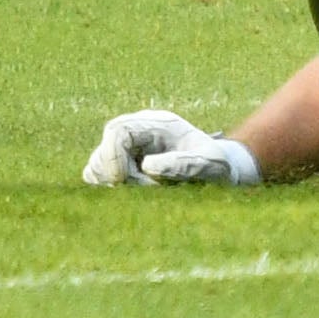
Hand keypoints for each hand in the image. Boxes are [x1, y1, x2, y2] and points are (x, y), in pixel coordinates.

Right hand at [82, 109, 258, 186]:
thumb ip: (183, 164)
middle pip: (104, 147)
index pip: (118, 131)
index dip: (114, 158)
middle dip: (118, 175)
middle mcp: (138, 131)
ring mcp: (129, 146)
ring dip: (116, 183)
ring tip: (148, 191)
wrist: (220, 168)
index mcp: (158, 124)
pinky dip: (112, 187)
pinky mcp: (124, 162)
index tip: (125, 182)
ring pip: (98, 163)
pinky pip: (101, 174)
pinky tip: (136, 194)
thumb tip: (147, 166)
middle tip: (148, 190)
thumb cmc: (217, 165)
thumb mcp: (210, 164)